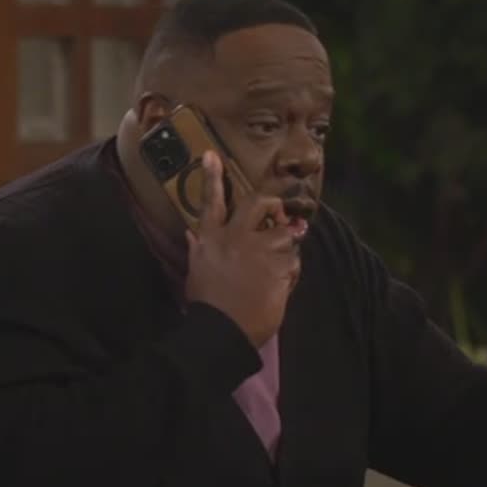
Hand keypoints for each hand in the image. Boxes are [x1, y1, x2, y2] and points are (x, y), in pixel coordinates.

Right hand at [184, 151, 305, 346]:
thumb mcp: (196, 272)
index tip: (212, 155)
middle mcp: (234, 238)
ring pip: (286, 231)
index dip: (213, 177)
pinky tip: (283, 285)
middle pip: (258, 203)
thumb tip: (191, 233)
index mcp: (210, 240)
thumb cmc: (207, 306)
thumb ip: (198, 249)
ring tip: (283, 261)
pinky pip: (295, 260)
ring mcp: (259, 250)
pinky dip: (292, 271)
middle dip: (272, 204)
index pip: (211, 201)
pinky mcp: (279, 267)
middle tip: (278, 214)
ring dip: (289, 244)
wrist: (221, 331)